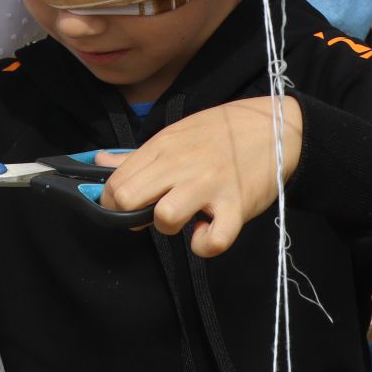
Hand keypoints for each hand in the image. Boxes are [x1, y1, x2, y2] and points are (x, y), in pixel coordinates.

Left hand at [96, 96, 302, 257]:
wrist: (274, 128)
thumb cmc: (220, 133)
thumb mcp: (175, 134)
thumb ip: (136, 155)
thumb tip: (97, 162)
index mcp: (163, 147)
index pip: (116, 182)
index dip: (113, 201)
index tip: (127, 205)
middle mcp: (181, 165)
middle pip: (129, 199)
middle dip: (131, 215)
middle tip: (150, 214)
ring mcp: (209, 186)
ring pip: (165, 219)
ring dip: (170, 226)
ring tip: (185, 217)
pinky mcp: (236, 207)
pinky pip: (211, 242)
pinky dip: (205, 243)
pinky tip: (208, 229)